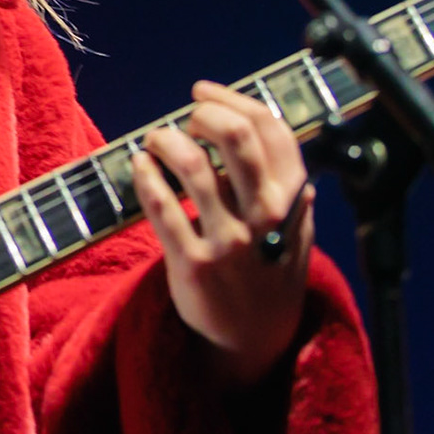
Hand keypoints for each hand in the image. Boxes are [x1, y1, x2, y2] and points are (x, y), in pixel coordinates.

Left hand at [131, 80, 314, 388]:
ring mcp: (229, 241)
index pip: (272, 130)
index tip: (203, 93)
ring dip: (166, 141)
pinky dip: (146, 176)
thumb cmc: (269, 275)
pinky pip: (162, 207)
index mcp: (292, 199)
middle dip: (204, 113)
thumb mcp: (294, 231)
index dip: (233, 100)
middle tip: (185, 117)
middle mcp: (265, 216)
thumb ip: (290, 189)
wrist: (254, 341)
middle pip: (236, 138)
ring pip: (193, 167)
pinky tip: (139, 166)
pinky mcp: (194, 263)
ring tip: (156, 140)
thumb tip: (283, 145)